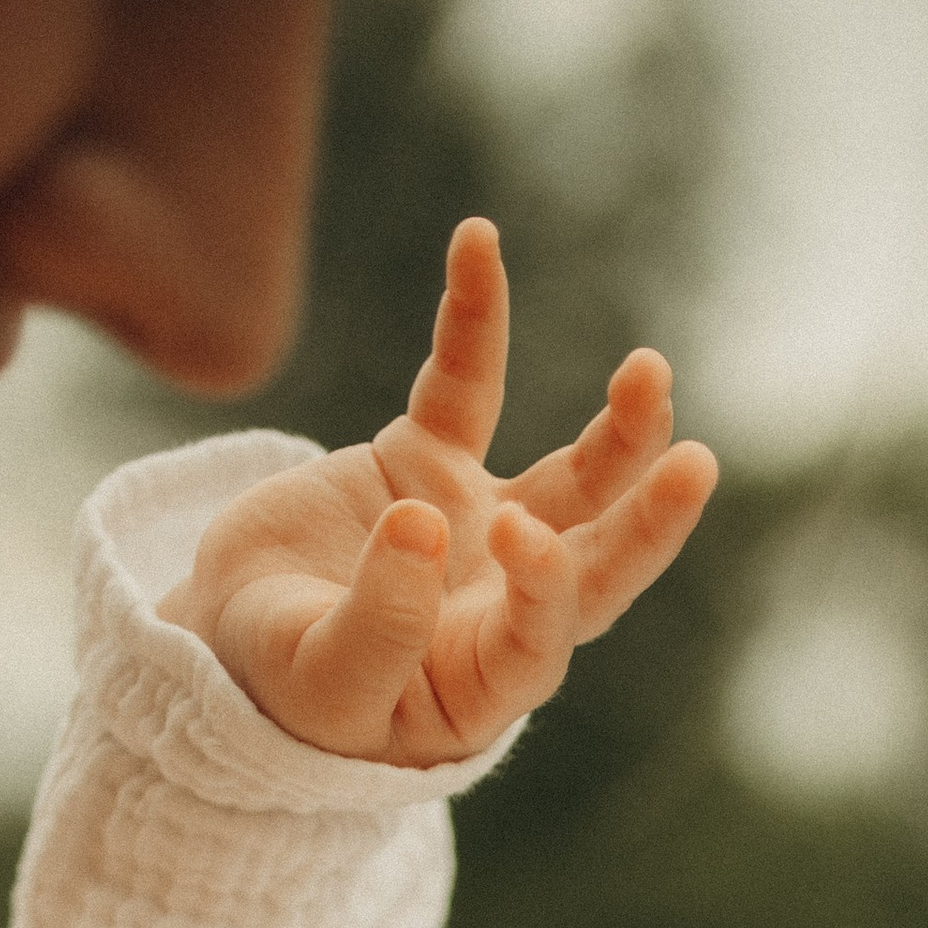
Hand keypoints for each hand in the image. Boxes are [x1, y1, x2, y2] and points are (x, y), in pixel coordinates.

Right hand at [160, 216, 717, 766]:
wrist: (230, 637)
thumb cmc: (284, 684)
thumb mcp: (324, 679)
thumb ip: (378, 625)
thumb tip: (423, 526)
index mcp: (485, 676)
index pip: (543, 632)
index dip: (545, 583)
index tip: (515, 535)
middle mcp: (503, 602)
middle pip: (594, 559)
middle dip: (647, 516)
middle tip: (696, 464)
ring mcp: (477, 528)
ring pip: (571, 478)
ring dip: (618, 428)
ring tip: (650, 370)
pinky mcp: (431, 461)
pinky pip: (465, 382)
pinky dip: (473, 319)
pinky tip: (478, 243)